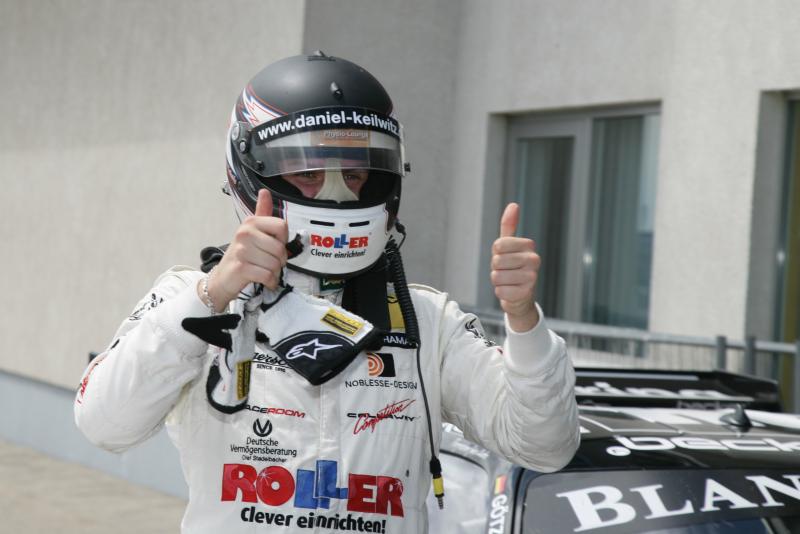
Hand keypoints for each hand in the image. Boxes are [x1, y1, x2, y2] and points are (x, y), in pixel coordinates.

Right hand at [202, 189, 288, 310]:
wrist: (223, 277)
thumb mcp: (252, 231)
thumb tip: (264, 191)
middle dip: (280, 261)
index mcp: (251, 222)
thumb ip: (262, 213)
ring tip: (265, 271)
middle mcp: (245, 233)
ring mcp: (242, 250)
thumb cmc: (243, 254)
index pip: (282, 226)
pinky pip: (267, 275)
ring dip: (274, 272)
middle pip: (280, 248)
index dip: (283, 240)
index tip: (274, 245)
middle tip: (269, 262)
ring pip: (275, 264)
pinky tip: (265, 281)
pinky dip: (270, 281)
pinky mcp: (241, 268)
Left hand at [491, 202, 540, 331]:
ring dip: (498, 281)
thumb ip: (509, 226)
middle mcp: (534, 260)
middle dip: (496, 268)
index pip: (498, 245)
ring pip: (496, 276)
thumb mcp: (509, 246)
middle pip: (496, 261)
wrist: (521, 296)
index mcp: (529, 245)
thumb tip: (513, 204)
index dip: (496, 254)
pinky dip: (501, 293)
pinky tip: (510, 291)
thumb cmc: (512, 267)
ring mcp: (532, 277)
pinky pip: (500, 291)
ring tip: (509, 281)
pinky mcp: (526, 293)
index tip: (505, 257)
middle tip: (506, 271)